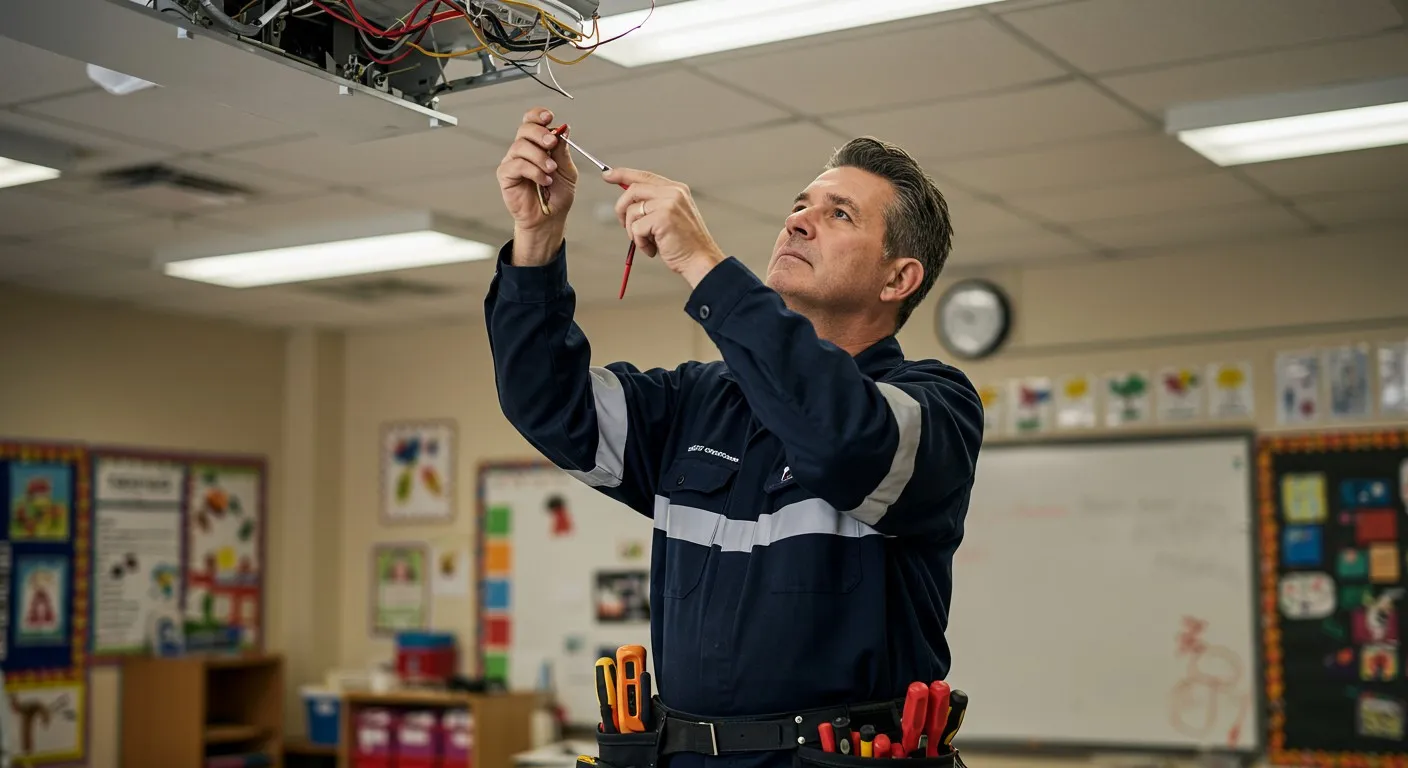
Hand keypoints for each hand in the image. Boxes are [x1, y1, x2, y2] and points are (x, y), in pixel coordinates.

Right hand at [497, 108, 578, 261]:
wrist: (550, 218)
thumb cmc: (557, 195)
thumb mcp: (567, 171)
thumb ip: (563, 151)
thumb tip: (564, 129)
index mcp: (538, 145)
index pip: (532, 122)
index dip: (538, 115)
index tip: (550, 117)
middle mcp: (523, 150)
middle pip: (525, 129)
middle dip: (540, 133)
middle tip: (552, 143)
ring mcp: (513, 162)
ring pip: (521, 146)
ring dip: (540, 157)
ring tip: (550, 171)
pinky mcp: (506, 175)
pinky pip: (516, 165)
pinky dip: (533, 170)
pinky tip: (543, 180)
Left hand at [606, 168, 725, 287]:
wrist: (700, 260)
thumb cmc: (685, 244)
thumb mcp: (670, 216)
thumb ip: (653, 204)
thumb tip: (627, 200)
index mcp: (676, 189)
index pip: (644, 176)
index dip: (623, 174)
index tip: (607, 175)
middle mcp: (673, 192)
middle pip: (632, 190)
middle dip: (621, 209)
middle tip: (624, 224)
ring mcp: (668, 203)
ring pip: (632, 212)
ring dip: (633, 232)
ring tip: (649, 242)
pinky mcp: (662, 218)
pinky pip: (635, 228)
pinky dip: (640, 243)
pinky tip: (653, 249)